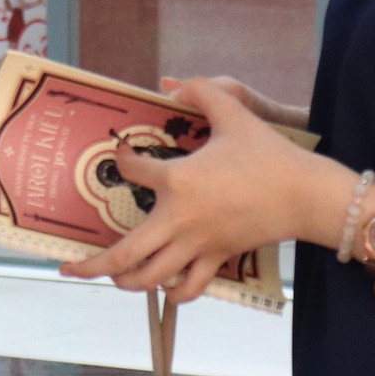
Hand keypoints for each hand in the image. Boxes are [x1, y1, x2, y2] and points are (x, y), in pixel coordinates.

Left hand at [60, 78, 321, 301]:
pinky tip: (164, 287)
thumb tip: (170, 82)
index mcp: (178, 181)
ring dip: (126, 282)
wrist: (306, 194)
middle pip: (125, 255)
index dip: (122, 161)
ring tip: (112, 277)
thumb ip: (202, 91)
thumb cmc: (269, 154)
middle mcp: (179, 220)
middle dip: (91, 266)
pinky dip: (172, 293)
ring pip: (151, 278)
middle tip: (68, 268)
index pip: (132, 173)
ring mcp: (198, 245)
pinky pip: (189, 288)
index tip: (121, 155)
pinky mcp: (218, 258)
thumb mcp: (234, 113)